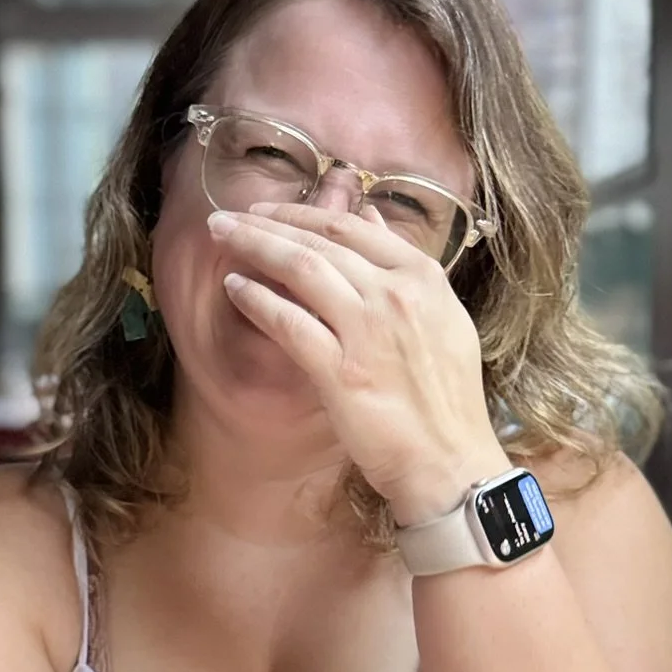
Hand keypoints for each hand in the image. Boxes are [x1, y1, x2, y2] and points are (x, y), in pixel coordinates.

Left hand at [209, 202, 502, 524]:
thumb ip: (402, 264)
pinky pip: (289, 322)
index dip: (302, 213)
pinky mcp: (341, 370)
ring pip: (300, 269)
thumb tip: (370, 214)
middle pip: (319, 242)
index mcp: (422, 277)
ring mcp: (367, 330)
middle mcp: (395, 294)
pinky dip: (257, 299)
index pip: (351, 227)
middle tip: (225, 218)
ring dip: (253, 247)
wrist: (450, 459)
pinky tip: (234, 288)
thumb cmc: (446, 396)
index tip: (268, 211)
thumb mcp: (441, 316)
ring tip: (220, 237)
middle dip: (265, 223)